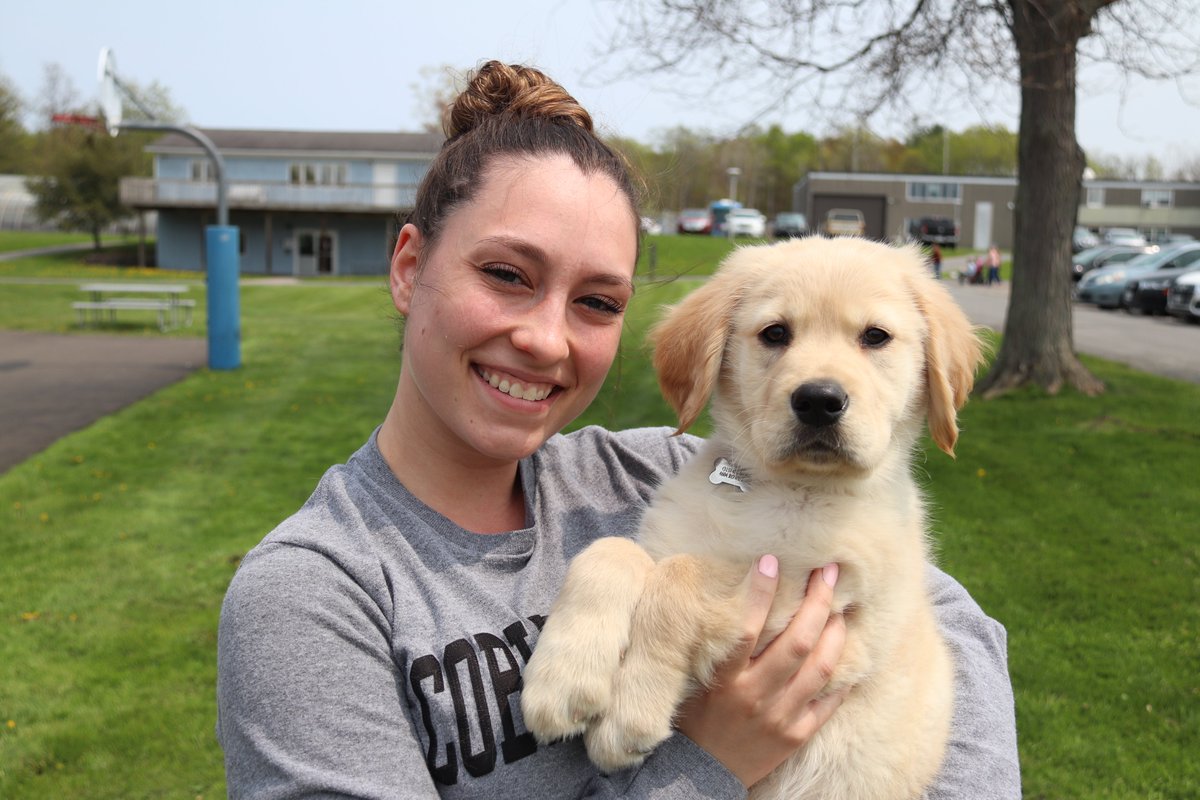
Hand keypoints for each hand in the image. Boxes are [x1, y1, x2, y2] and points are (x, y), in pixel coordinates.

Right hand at [675, 556, 846, 787]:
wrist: (701, 775)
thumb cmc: (695, 718)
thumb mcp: (694, 680)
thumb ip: (712, 646)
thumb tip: (726, 596)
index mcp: (724, 679)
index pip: (745, 628)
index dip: (760, 592)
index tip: (771, 560)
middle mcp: (754, 696)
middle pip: (796, 642)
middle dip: (817, 602)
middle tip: (829, 573)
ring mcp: (779, 717)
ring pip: (819, 669)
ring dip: (835, 634)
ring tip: (842, 609)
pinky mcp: (796, 735)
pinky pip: (828, 702)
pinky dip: (840, 676)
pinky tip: (846, 653)